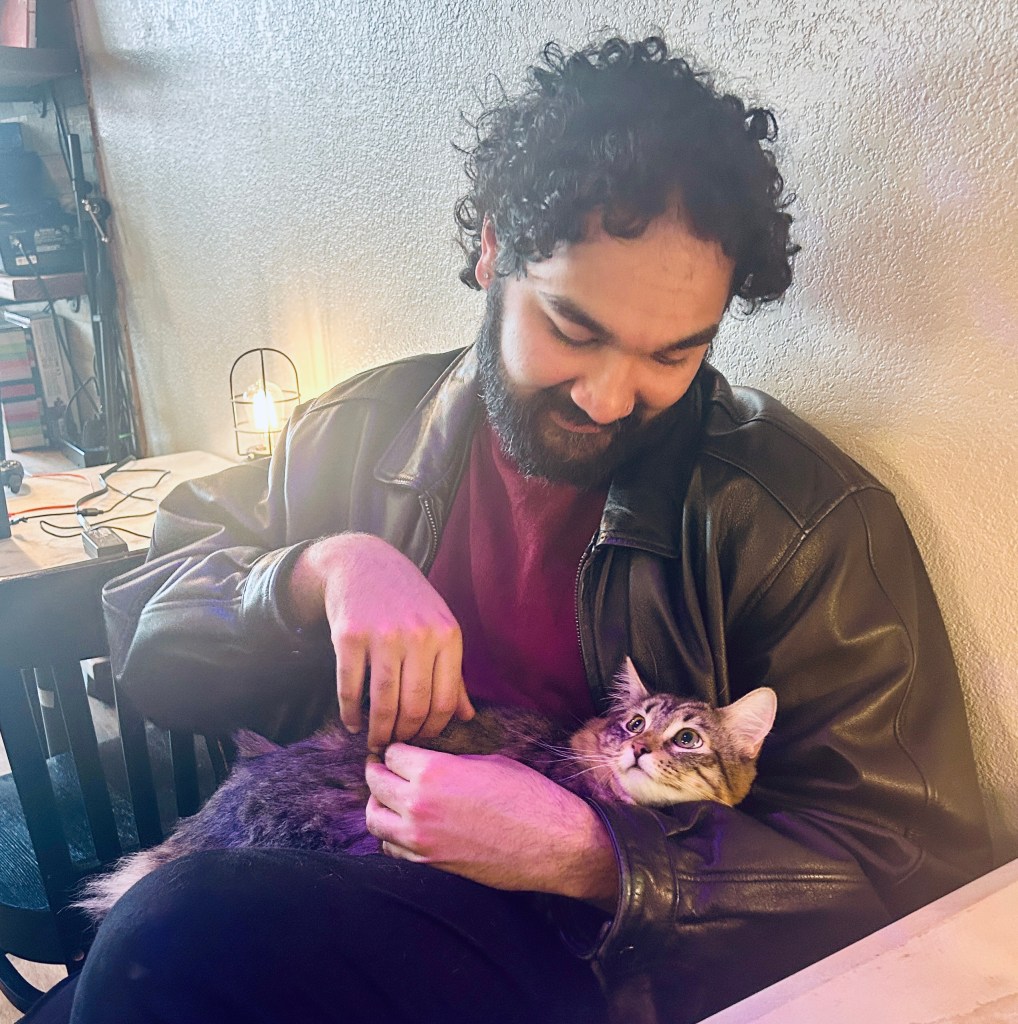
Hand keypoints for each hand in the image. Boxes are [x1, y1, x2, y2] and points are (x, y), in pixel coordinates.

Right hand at [288, 533, 473, 750]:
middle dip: (404, 736)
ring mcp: (384, 635)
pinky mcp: (350, 635)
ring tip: (374, 742)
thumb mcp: (439, 628)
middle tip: (395, 747)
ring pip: (384, 702)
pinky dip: (350, 713)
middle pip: (415, 706)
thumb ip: (453, 674)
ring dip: (378, 731)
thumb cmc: (407, 601)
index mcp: (447, 636)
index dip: (432, 731)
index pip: (445, 701)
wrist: (363, 562)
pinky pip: (350, 687)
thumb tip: (468, 717)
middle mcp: (419, 635)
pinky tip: (352, 723)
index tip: (420, 742)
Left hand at [365, 745, 618, 906]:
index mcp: (434, 770)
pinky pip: (391, 849)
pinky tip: (410, 828)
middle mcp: (418, 803)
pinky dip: (393, 837)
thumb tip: (429, 761)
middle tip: (389, 770)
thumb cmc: (528, 795)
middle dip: (381, 772)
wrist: (552, 842)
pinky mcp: (428, 865)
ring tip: (394, 799)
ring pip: (374, 819)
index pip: (390, 753)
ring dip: (381, 805)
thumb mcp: (488, 762)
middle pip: (374, 782)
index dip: (399, 749)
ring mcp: (420, 839)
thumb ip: (449, 762)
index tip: (404, 752)